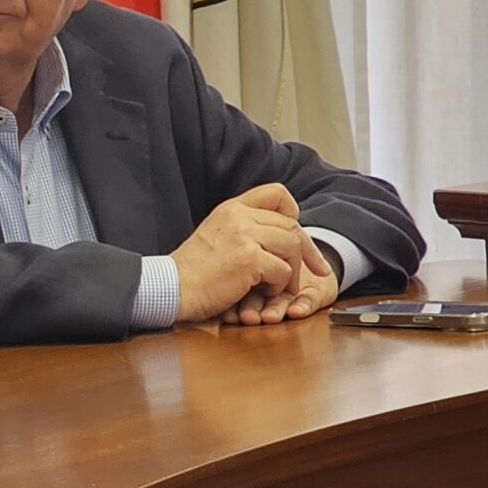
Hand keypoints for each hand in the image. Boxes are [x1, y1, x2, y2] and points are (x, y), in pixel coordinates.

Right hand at [169, 184, 332, 322]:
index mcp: (230, 208)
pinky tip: (262, 294)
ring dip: (292, 272)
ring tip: (279, 288)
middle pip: (292, 225)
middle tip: (317, 270)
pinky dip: (279, 287)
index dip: (292, 211)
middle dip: (308, 250)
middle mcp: (238, 216)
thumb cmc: (191, 271)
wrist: (170, 288)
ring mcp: (244, 235)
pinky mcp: (250, 259)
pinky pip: (283, 270)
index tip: (297, 230)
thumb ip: (241, 229)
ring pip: (292, 246)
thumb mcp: (214, 236)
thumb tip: (273, 236)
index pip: (276, 193)